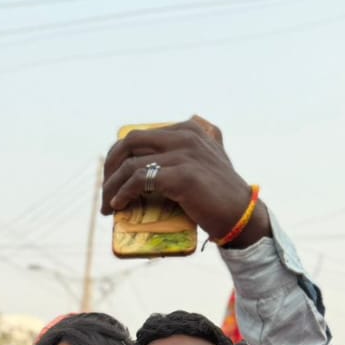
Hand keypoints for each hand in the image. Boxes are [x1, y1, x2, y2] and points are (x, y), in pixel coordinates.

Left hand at [101, 116, 269, 247]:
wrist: (240, 215)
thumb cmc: (218, 196)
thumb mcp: (204, 163)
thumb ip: (186, 152)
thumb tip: (151, 163)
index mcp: (188, 129)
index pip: (138, 135)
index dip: (117, 157)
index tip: (110, 179)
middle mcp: (185, 136)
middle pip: (129, 143)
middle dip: (109, 169)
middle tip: (104, 193)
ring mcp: (184, 153)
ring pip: (130, 163)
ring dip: (110, 186)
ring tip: (107, 207)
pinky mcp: (182, 175)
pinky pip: (139, 179)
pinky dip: (123, 193)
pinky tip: (118, 205)